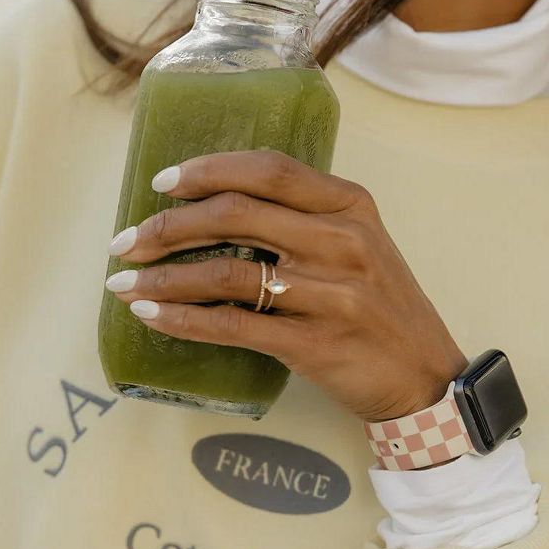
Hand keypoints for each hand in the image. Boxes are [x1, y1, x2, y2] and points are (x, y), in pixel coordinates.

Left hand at [105, 150, 467, 422]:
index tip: (163, 182)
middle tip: (126, 241)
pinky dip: (183, 319)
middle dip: (167, 226)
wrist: (424, 379)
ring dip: (164, 277)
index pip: (268, 169)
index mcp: (351, 206)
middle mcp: (343, 242)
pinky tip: (152, 314)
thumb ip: (306, 220)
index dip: (208, 170)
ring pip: (226, 272)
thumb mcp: (361, 246)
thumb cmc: (382, 311)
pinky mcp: (315, 343)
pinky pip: (233, 324)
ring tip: (124, 283)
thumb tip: (218, 209)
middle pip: (235, 214)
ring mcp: (331, 294)